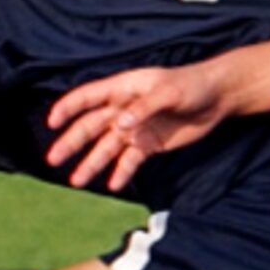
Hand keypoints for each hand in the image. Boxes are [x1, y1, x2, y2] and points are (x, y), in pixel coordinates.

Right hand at [44, 62, 230, 191]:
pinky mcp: (149, 144)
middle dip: (71, 142)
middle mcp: (123, 109)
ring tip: (76, 181)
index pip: (88, 97)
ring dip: (91, 163)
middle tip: (53, 159)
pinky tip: (112, 184)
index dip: (68, 108)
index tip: (52, 122)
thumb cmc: (191, 85)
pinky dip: (121, 172)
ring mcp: (135, 128)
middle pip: (91, 127)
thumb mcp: (169, 92)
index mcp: (123, 89)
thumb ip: (143, 107)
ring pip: (106, 148)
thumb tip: (119, 125)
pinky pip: (130, 160)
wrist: (217, 98)